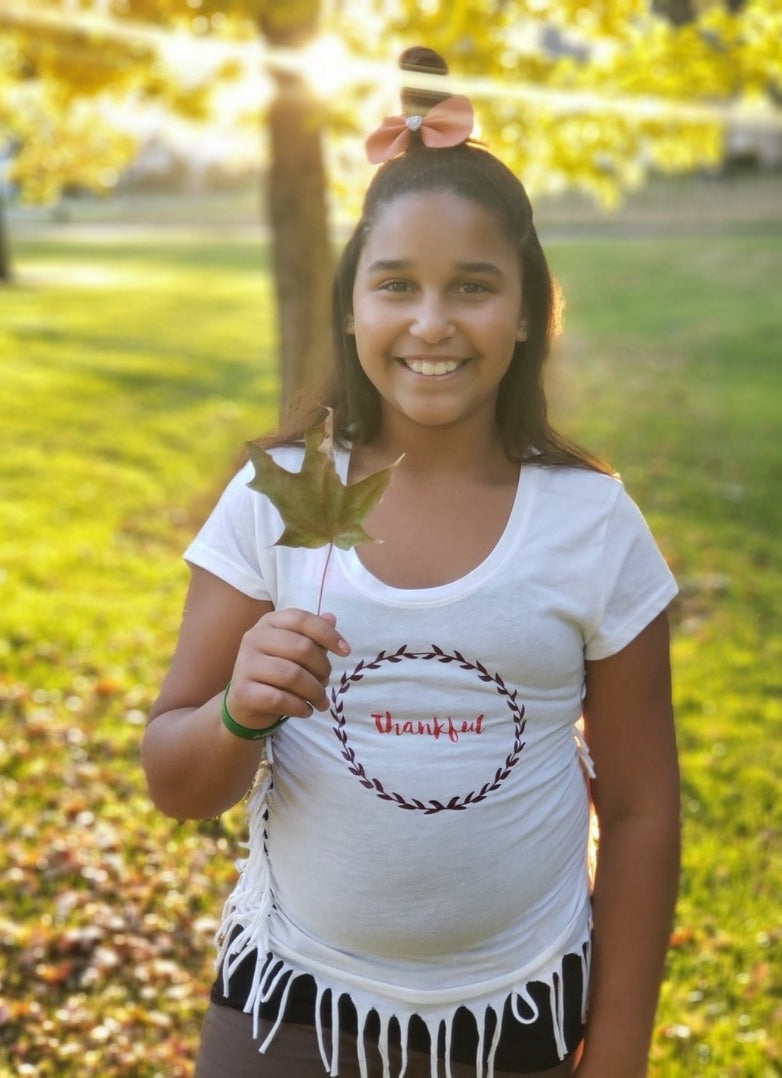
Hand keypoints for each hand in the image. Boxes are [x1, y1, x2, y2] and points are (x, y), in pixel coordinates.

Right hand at [225, 608, 349, 730]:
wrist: (246, 705)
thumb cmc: (276, 673)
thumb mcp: (294, 652)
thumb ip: (313, 636)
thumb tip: (331, 618)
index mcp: (269, 623)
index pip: (300, 619)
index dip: (327, 633)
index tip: (346, 651)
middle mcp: (254, 638)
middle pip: (301, 647)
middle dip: (323, 668)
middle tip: (327, 683)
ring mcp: (245, 664)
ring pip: (292, 675)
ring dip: (315, 692)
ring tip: (321, 701)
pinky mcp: (243, 691)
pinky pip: (279, 699)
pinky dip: (300, 707)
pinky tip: (306, 710)